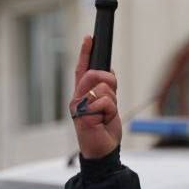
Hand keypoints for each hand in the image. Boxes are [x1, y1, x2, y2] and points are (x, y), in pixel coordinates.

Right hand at [70, 36, 122, 159]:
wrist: (102, 150)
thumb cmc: (104, 129)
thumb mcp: (109, 105)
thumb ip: (107, 90)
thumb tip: (109, 72)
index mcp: (82, 94)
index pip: (81, 69)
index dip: (85, 53)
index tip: (89, 38)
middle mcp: (77, 99)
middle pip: (93, 74)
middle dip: (108, 81)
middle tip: (111, 97)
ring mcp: (79, 107)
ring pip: (102, 88)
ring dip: (112, 101)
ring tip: (106, 115)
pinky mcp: (83, 116)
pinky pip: (105, 102)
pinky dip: (111, 111)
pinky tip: (104, 121)